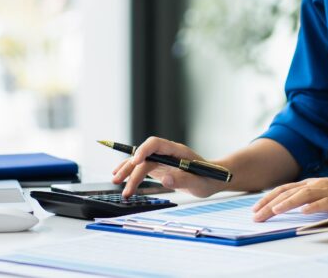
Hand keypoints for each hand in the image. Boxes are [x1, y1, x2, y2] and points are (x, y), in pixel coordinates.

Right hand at [110, 136, 228, 197]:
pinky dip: (130, 171)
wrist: (212, 179)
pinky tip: (119, 175)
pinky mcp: (159, 167)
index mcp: (177, 151)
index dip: (144, 150)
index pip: (156, 144)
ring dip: (127, 170)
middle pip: (144, 156)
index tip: (135, 161)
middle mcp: (167, 153)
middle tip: (120, 182)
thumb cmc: (209, 179)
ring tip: (115, 181)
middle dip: (131, 168)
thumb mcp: (199, 182)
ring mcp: (162, 159)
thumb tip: (165, 179)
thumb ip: (183, 180)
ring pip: (140, 161)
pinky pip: (141, 167)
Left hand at [251, 171, 327, 221]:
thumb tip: (291, 209)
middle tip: (257, 216)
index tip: (255, 210)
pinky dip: (313, 206)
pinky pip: (325, 202)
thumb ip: (309, 200)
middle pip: (289, 192)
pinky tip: (303, 212)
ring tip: (274, 211)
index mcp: (311, 184)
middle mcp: (317, 184)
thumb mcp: (324, 196)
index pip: (284, 190)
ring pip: (303, 194)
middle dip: (270, 203)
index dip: (268, 199)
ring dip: (287, 203)